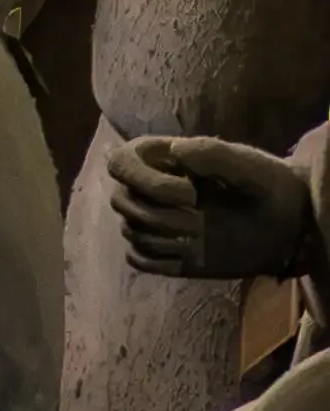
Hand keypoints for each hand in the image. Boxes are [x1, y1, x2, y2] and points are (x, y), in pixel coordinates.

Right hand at [107, 132, 322, 285]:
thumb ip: (214, 155)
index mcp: (165, 159)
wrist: (289, 226)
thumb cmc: (268, 185)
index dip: (144, 180)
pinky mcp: (173, 255)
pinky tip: (183, 255)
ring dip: (159, 236)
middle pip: (121, 199)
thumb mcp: (248, 166)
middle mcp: (155, 190)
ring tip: (198, 236)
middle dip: (153, 213)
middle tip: (197, 221)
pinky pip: (141, 259)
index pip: (122, 163)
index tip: (191, 194)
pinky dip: (152, 260)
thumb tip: (175, 149)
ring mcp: (163, 223)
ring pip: (130, 230)